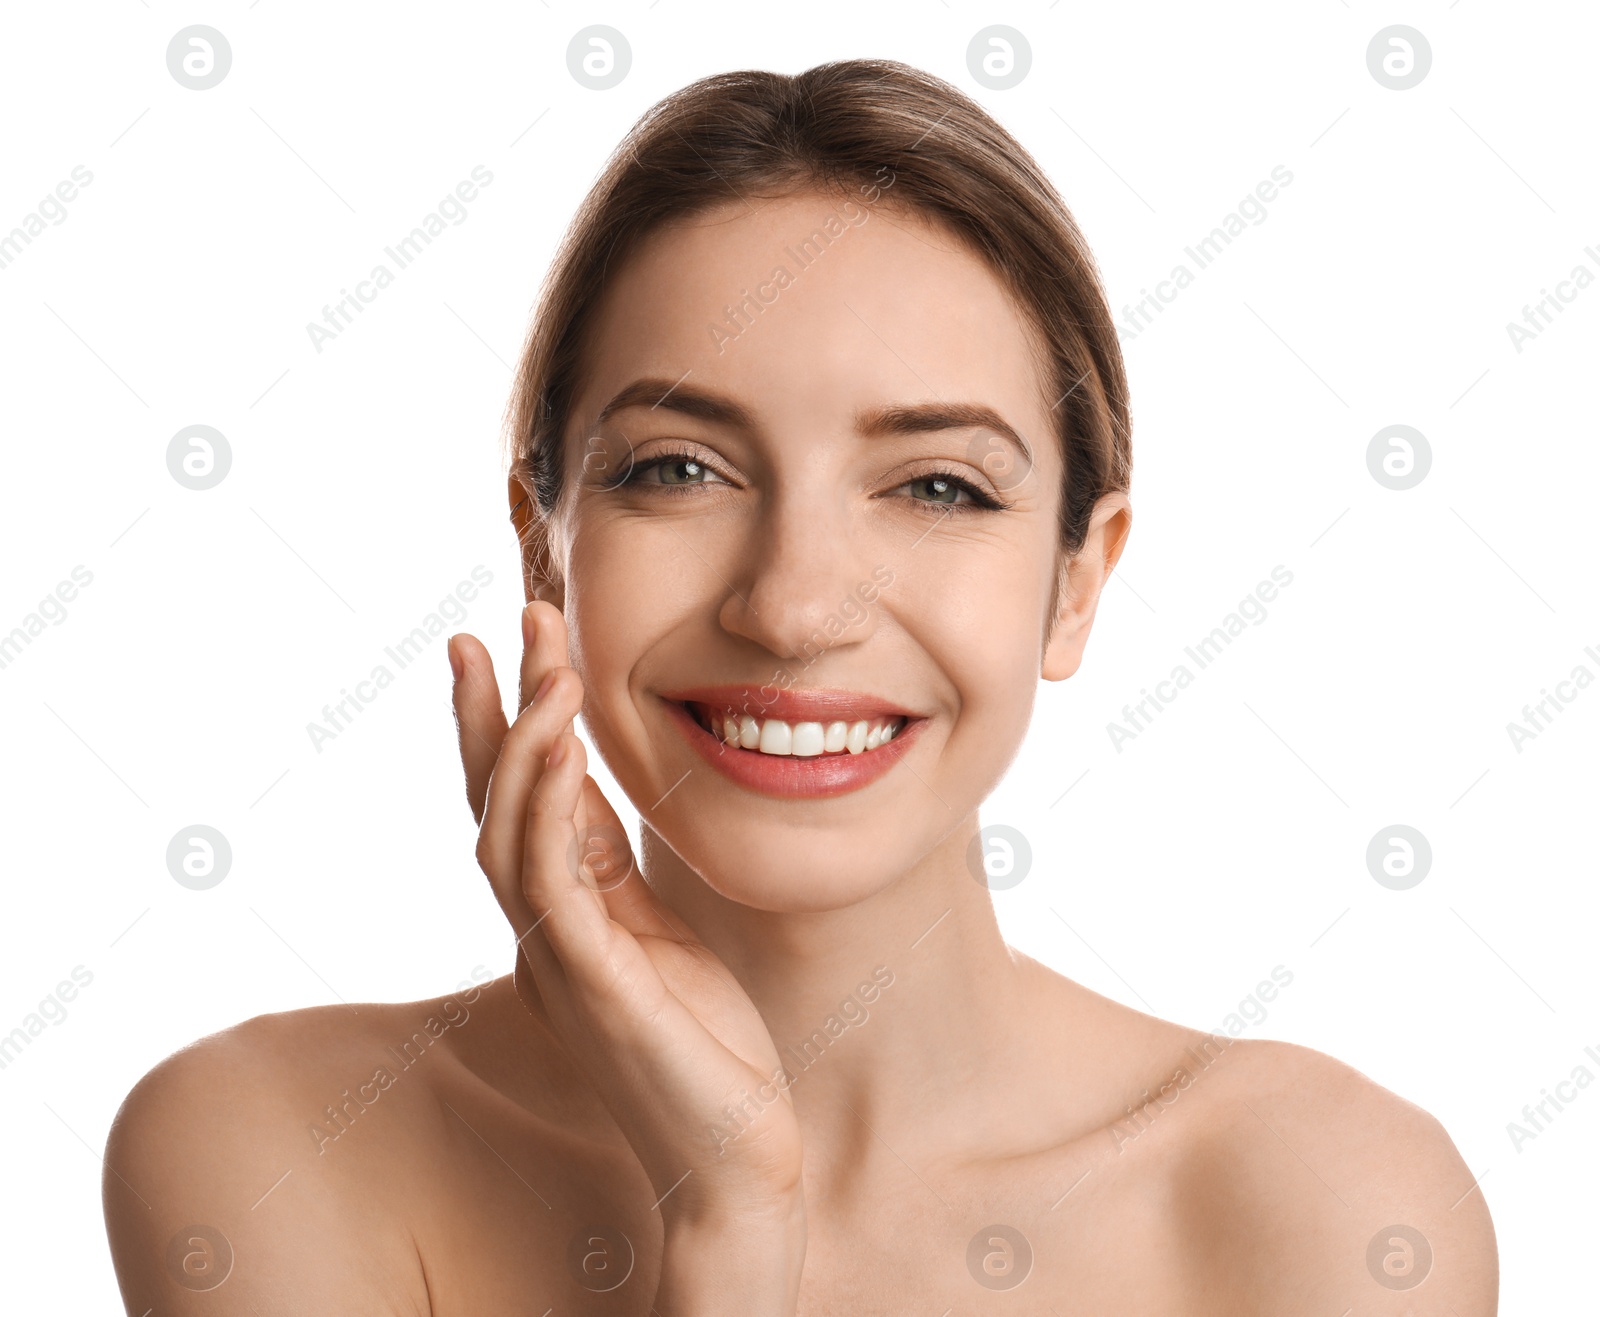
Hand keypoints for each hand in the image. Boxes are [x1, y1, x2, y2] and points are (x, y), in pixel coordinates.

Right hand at [447, 601, 805, 1224]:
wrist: (734, 1157)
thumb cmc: (706, 1048)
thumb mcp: (658, 934)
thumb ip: (612, 870)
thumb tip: (588, 788)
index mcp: (562, 920)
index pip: (521, 804)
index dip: (504, 724)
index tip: (508, 641)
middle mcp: (544, 936)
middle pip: (496, 806)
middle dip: (494, 713)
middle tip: (497, 624)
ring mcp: (560, 963)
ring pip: (511, 836)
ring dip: (523, 746)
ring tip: (546, 670)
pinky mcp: (593, 987)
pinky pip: (554, 885)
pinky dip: (548, 813)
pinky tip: (563, 749)